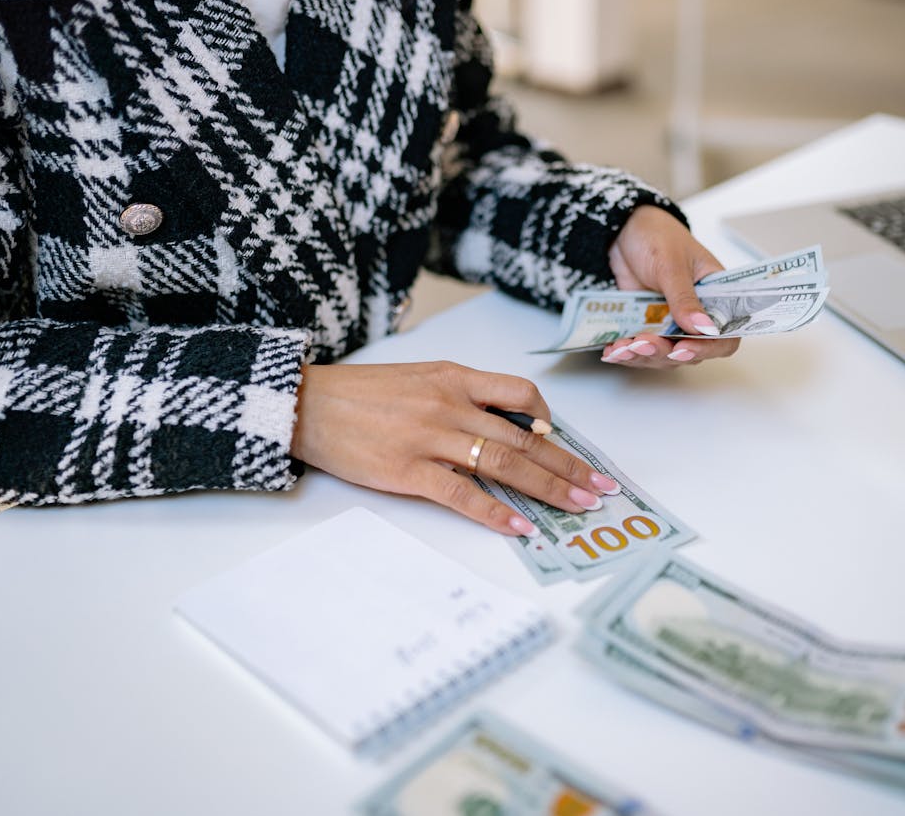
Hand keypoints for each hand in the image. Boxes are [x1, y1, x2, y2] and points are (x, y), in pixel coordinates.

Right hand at [290, 362, 618, 536]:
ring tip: (578, 507)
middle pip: (524, 438)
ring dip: (548, 489)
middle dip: (568, 465)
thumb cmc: (359, 393)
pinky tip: (521, 528)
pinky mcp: (408, 470)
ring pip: (505, 465)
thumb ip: (459, 394)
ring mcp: (430, 438)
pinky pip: (463, 495)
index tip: (566, 444)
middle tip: (600, 488)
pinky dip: (496, 514)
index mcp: (454, 376)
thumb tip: (504, 423)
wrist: (304, 403)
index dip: (550, 421)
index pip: (520, 393)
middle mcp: (450, 404)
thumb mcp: (417, 377)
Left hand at [602, 205, 740, 367]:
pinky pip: (640, 349)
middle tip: (643, 343)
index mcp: (715, 295)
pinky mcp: (646, 325)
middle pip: (691, 351)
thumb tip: (703, 328)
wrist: (621, 230)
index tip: (684, 348)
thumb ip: (685, 298)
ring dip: (644, 356)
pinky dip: (626, 353)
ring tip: (623, 347)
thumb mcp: (671, 264)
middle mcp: (696, 314)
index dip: (709, 347)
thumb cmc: (656, 235)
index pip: (725, 334)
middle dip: (666, 353)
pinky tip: (612, 351)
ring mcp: (669, 322)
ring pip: (664, 355)